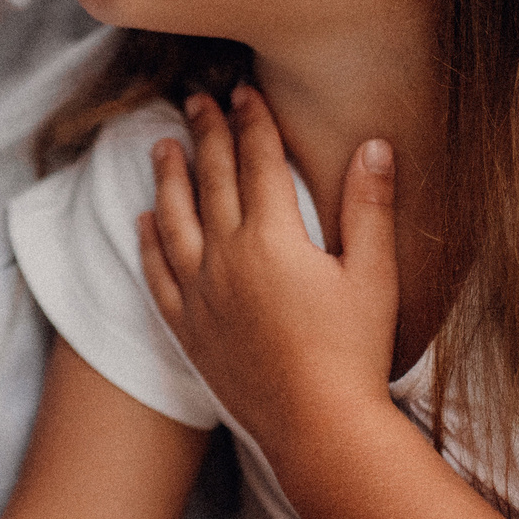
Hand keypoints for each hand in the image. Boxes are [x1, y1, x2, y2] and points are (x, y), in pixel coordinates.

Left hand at [137, 87, 400, 455]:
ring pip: (173, 220)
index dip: (251, 122)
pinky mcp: (188, 329)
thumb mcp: (374, 275)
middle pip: (211, 180)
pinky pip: (158, 274)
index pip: (258, 162)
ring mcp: (201, 294)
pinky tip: (143, 220)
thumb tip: (374, 144)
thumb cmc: (355, 353)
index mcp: (273, 238)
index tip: (242, 90)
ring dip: (168, 178)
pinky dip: (148, 242)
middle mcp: (227, 258)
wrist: (318, 428)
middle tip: (195, 99)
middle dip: (205, 134)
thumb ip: (370, 205)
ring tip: (162, 146)